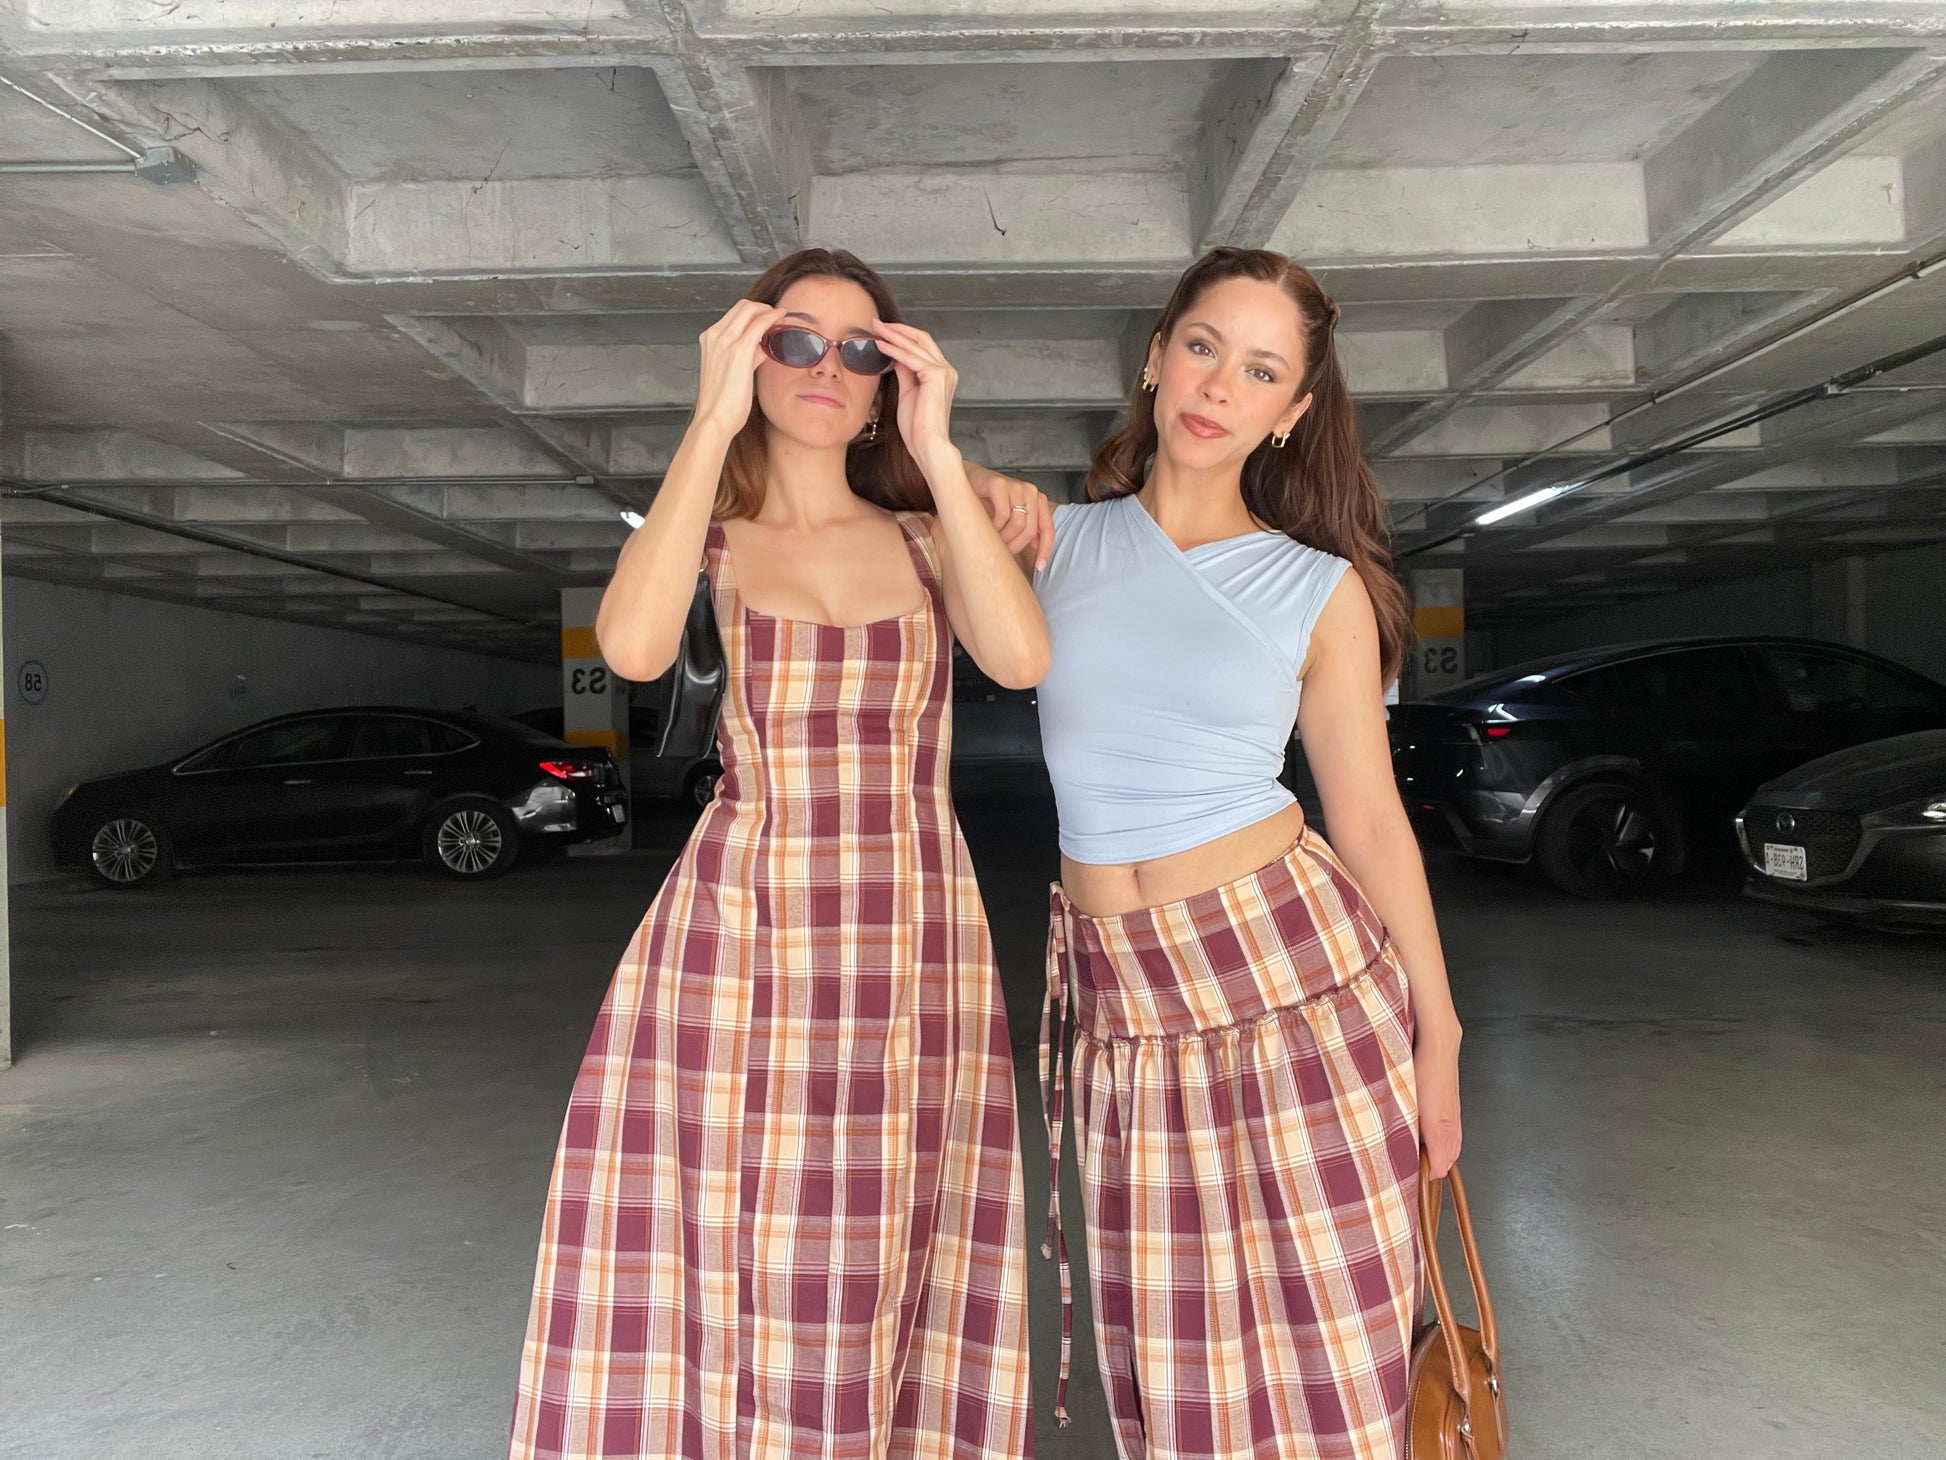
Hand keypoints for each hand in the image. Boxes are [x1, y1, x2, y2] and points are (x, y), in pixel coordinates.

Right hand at [692, 298, 785, 436]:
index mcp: (709, 340)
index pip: (734, 313)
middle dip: (763, 308)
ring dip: (769, 311)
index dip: (754, 312)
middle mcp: (714, 336)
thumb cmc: (722, 402)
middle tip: (778, 316)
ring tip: (782, 319)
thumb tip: (762, 347)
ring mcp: (725, 341)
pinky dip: (773, 317)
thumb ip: (746, 355)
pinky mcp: (739, 350)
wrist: (714, 418)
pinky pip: (760, 323)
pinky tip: (782, 319)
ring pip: (750, 309)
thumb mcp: (731, 372)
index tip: (768, 319)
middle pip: (742, 306)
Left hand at [869, 320, 957, 464]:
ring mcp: (943, 371)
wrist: (927, 444)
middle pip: (921, 339)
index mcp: (942, 374)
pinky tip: (880, 345)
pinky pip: (910, 358)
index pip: (922, 346)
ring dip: (893, 335)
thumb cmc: (917, 427)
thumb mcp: (908, 392)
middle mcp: (946, 370)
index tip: (883, 331)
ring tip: (875, 328)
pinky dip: (894, 350)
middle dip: (898, 329)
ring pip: (915, 345)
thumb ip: (905, 373)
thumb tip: (895, 357)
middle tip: (877, 323)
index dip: (903, 336)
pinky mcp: (936, 376)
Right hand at [969, 467, 1056, 570]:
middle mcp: (1031, 491)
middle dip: (1015, 545)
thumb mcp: (1011, 518)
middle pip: (1030, 530)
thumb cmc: (989, 502)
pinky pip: (1003, 514)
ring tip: (994, 536)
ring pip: (1018, 524)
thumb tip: (1037, 546)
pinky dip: (995, 526)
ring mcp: (1016, 486)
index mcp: (1038, 500)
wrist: (966, 483)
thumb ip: (1026, 529)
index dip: (1045, 550)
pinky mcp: (999, 484)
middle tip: (1003, 549)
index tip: (1039, 567)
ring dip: (1004, 536)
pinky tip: (988, 526)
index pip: (1048, 529)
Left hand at [1416, 1040, 1461, 1177]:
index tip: (1419, 1180)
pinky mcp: (1455, 1108)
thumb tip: (1401, 1143)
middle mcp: (1450, 1124)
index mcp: (1438, 1126)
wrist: (1439, 1048)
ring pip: (1455, 1146)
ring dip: (1445, 1158)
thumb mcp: (1407, 1100)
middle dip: (1438, 1168)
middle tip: (1422, 1174)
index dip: (1430, 1174)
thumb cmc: (1420, 1070)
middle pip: (1450, 1157)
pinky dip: (1451, 1145)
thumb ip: (1406, 1125)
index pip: (1439, 1162)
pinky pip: (1457, 1135)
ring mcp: (1455, 1116)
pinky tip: (1442, 1144)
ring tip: (1431, 1164)